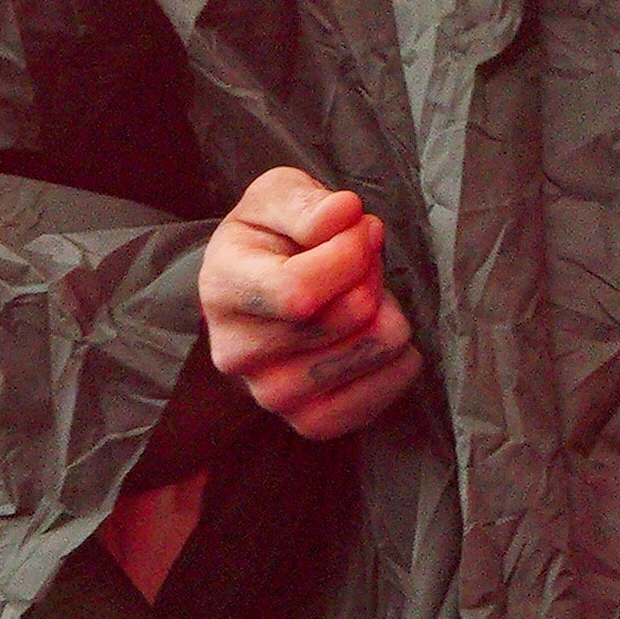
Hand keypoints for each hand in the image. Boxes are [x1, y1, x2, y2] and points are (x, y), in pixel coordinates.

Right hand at [201, 166, 422, 440]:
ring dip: (387, 313)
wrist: (259, 290)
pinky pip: (387, 390)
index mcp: (222, 290)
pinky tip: (373, 334)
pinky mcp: (311, 422)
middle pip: (348, 316)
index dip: (350, 253)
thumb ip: (307, 202)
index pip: (300, 291)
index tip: (361, 229)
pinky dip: (398, 358)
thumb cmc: (272, 238)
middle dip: (372, 275)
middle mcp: (237, 353)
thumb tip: (344, 213)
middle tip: (362, 262)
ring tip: (360, 297)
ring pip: (376, 349)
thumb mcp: (277, 196)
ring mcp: (272, 395)